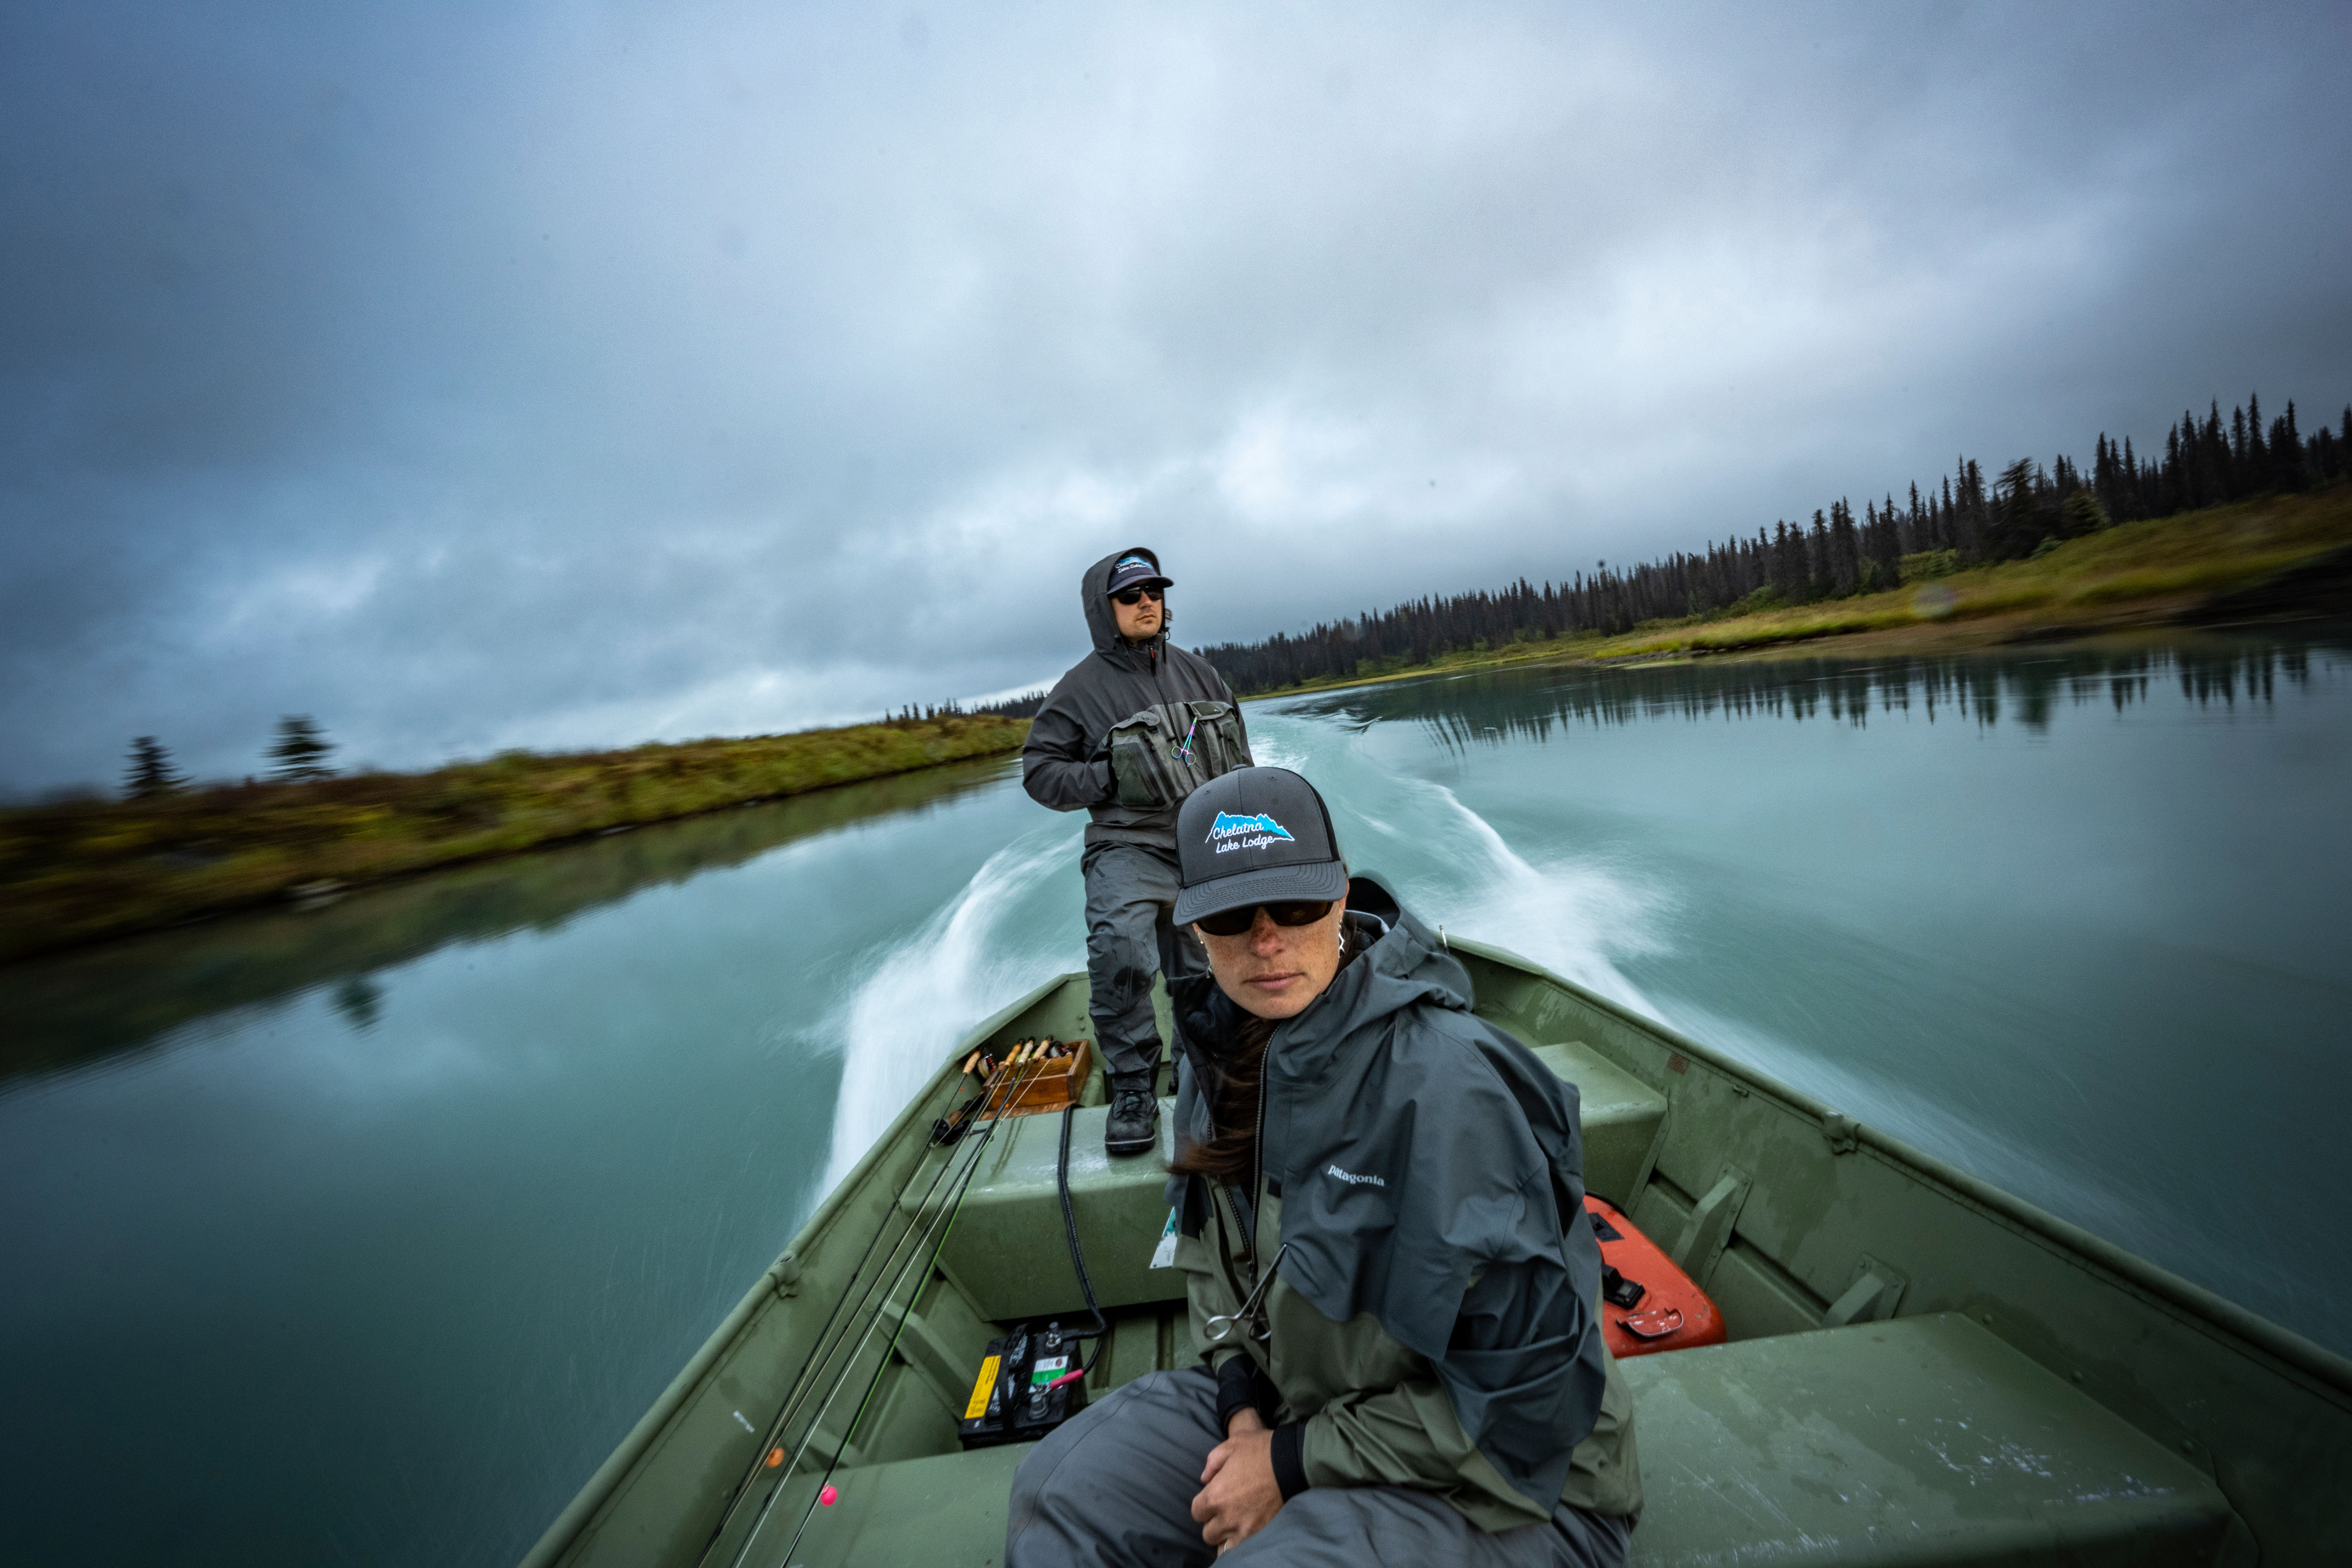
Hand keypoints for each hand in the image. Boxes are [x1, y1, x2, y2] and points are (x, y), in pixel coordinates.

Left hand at [1192, 1422, 1282, 1551]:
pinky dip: (1242, 1541)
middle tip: (1226, 1511)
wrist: (1294, 1461)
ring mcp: (1245, 1529)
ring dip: (1227, 1535)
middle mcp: (1227, 1517)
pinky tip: (1247, 1530)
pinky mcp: (1262, 1534)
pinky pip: (1243, 1548)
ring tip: (1237, 1523)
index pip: (1197, 1512)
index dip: (1203, 1505)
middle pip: (1209, 1533)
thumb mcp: (1232, 1444)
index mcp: (1215, 1495)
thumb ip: (1212, 1462)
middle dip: (1214, 1522)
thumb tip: (1204, 1479)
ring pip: (1224, 1545)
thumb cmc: (1261, 1450)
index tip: (1213, 1499)